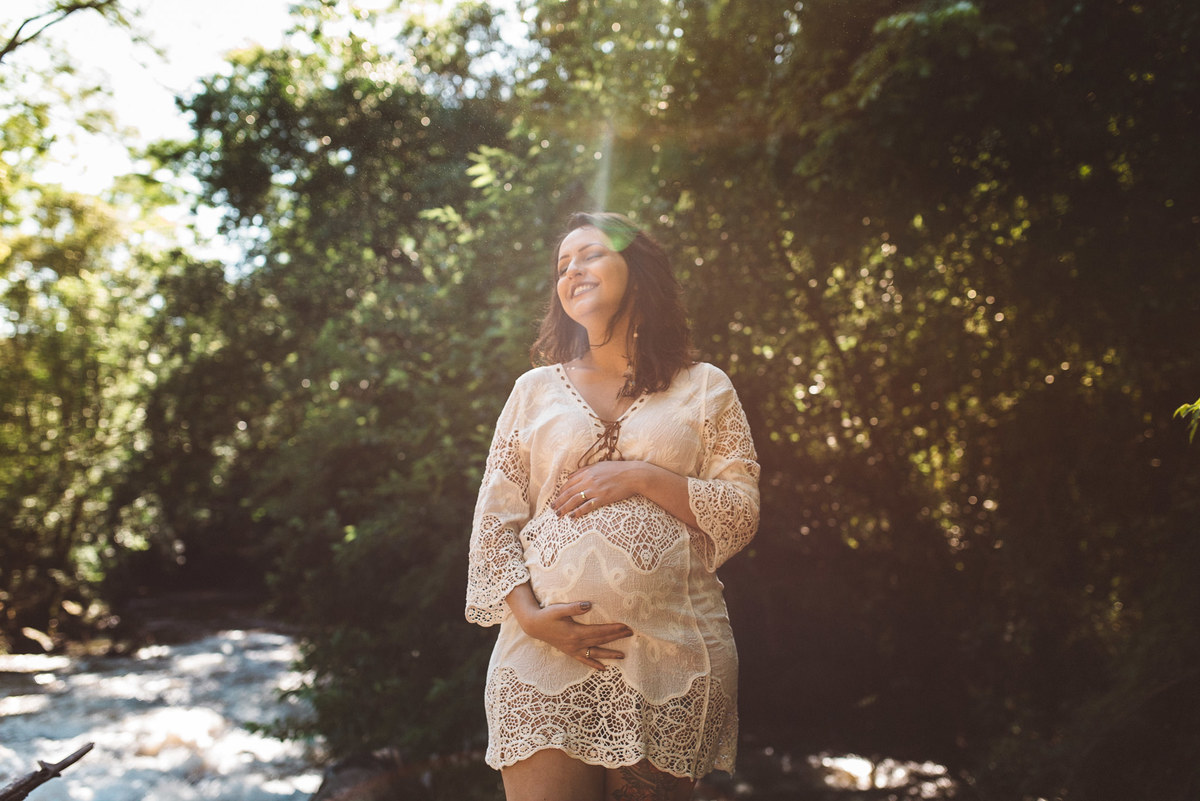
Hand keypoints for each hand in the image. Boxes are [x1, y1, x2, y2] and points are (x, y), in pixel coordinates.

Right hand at [512, 599, 633, 669]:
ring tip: (623, 656)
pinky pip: (584, 660)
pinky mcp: (570, 652)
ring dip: (609, 654)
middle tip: (631, 634)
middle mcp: (576, 644)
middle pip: (601, 641)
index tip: (626, 626)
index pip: (600, 632)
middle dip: (616, 637)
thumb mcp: (559, 609)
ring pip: (595, 653)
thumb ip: (574, 607)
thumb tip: (589, 605)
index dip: (613, 629)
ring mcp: (573, 650)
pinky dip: (594, 664)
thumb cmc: (547, 615)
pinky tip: (603, 668)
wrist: (534, 626)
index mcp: (576, 633)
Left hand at [552, 461, 645, 517]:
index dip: (561, 491)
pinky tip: (572, 516)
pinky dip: (578, 512)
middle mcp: (589, 480)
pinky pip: (587, 506)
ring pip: (574, 500)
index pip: (569, 482)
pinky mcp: (602, 498)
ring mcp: (595, 489)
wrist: (633, 475)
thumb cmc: (617, 470)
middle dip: (559, 501)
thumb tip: (570, 476)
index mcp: (587, 472)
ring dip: (564, 508)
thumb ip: (584, 470)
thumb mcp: (599, 465)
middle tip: (552, 508)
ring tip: (558, 514)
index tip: (557, 498)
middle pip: (569, 492)